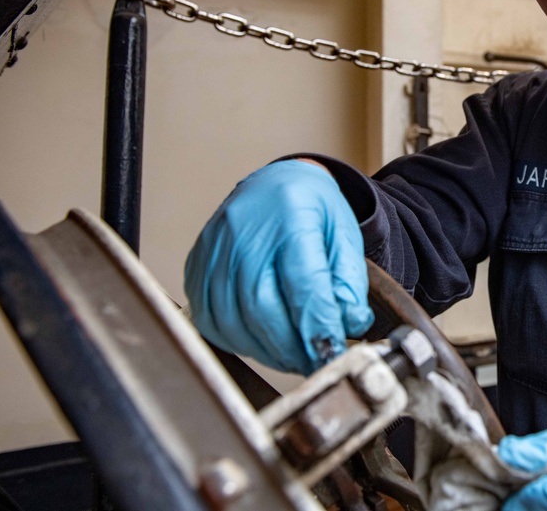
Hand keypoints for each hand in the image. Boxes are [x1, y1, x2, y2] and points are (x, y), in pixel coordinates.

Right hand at [184, 160, 373, 374]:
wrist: (275, 185)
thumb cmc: (312, 210)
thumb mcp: (345, 235)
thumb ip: (350, 281)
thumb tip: (349, 324)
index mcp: (290, 215)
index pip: (303, 283)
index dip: (318, 326)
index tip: (333, 350)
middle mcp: (245, 230)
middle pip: (262, 306)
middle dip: (292, 346)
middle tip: (315, 360)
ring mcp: (215, 248)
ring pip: (234, 320)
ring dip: (267, 350)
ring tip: (293, 355)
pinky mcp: (196, 265)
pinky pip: (210, 319)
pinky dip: (239, 341)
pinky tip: (263, 341)